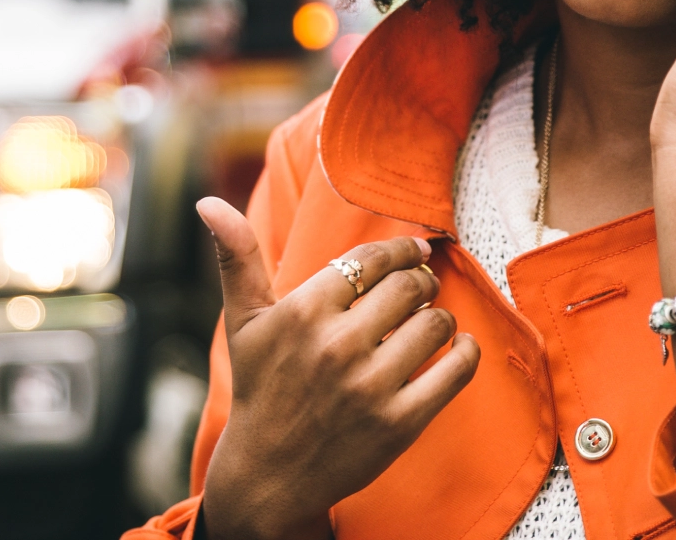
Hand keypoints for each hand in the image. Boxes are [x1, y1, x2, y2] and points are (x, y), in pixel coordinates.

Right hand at [194, 197, 479, 539]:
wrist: (270, 472)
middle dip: (422, 278)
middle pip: (408, 286)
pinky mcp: (399, 422)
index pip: (371, 260)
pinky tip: (461, 345)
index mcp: (303, 311)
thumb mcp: (243, 321)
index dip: (400, 250)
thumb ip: (236, 256)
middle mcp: (337, 345)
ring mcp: (370, 386)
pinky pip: (454, 372)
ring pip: (434, 323)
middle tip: (424, 283)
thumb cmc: (259, 387)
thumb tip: (208, 202)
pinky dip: (467, 352)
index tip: (415, 251)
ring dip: (441, 314)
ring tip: (432, 317)